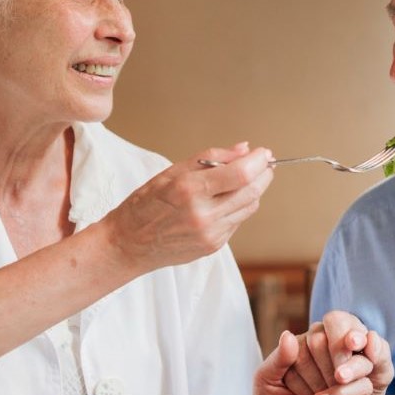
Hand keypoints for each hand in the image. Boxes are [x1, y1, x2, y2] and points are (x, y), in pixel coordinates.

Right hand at [102, 142, 272, 272]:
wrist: (129, 244)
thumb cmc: (146, 204)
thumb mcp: (171, 172)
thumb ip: (211, 158)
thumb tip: (243, 149)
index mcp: (189, 190)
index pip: (240, 174)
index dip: (258, 161)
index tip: (263, 152)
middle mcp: (203, 215)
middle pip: (252, 192)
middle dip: (264, 174)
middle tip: (264, 163)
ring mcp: (210, 234)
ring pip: (249, 207)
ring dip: (253, 190)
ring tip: (243, 179)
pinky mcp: (214, 246)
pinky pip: (237, 220)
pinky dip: (238, 206)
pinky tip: (225, 200)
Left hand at [251, 311, 392, 394]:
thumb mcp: (266, 378)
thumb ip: (279, 358)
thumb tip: (288, 335)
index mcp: (317, 349)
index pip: (335, 336)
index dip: (336, 340)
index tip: (333, 344)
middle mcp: (337, 368)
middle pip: (350, 359)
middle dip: (329, 370)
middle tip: (311, 386)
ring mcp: (346, 393)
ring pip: (361, 385)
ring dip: (335, 393)